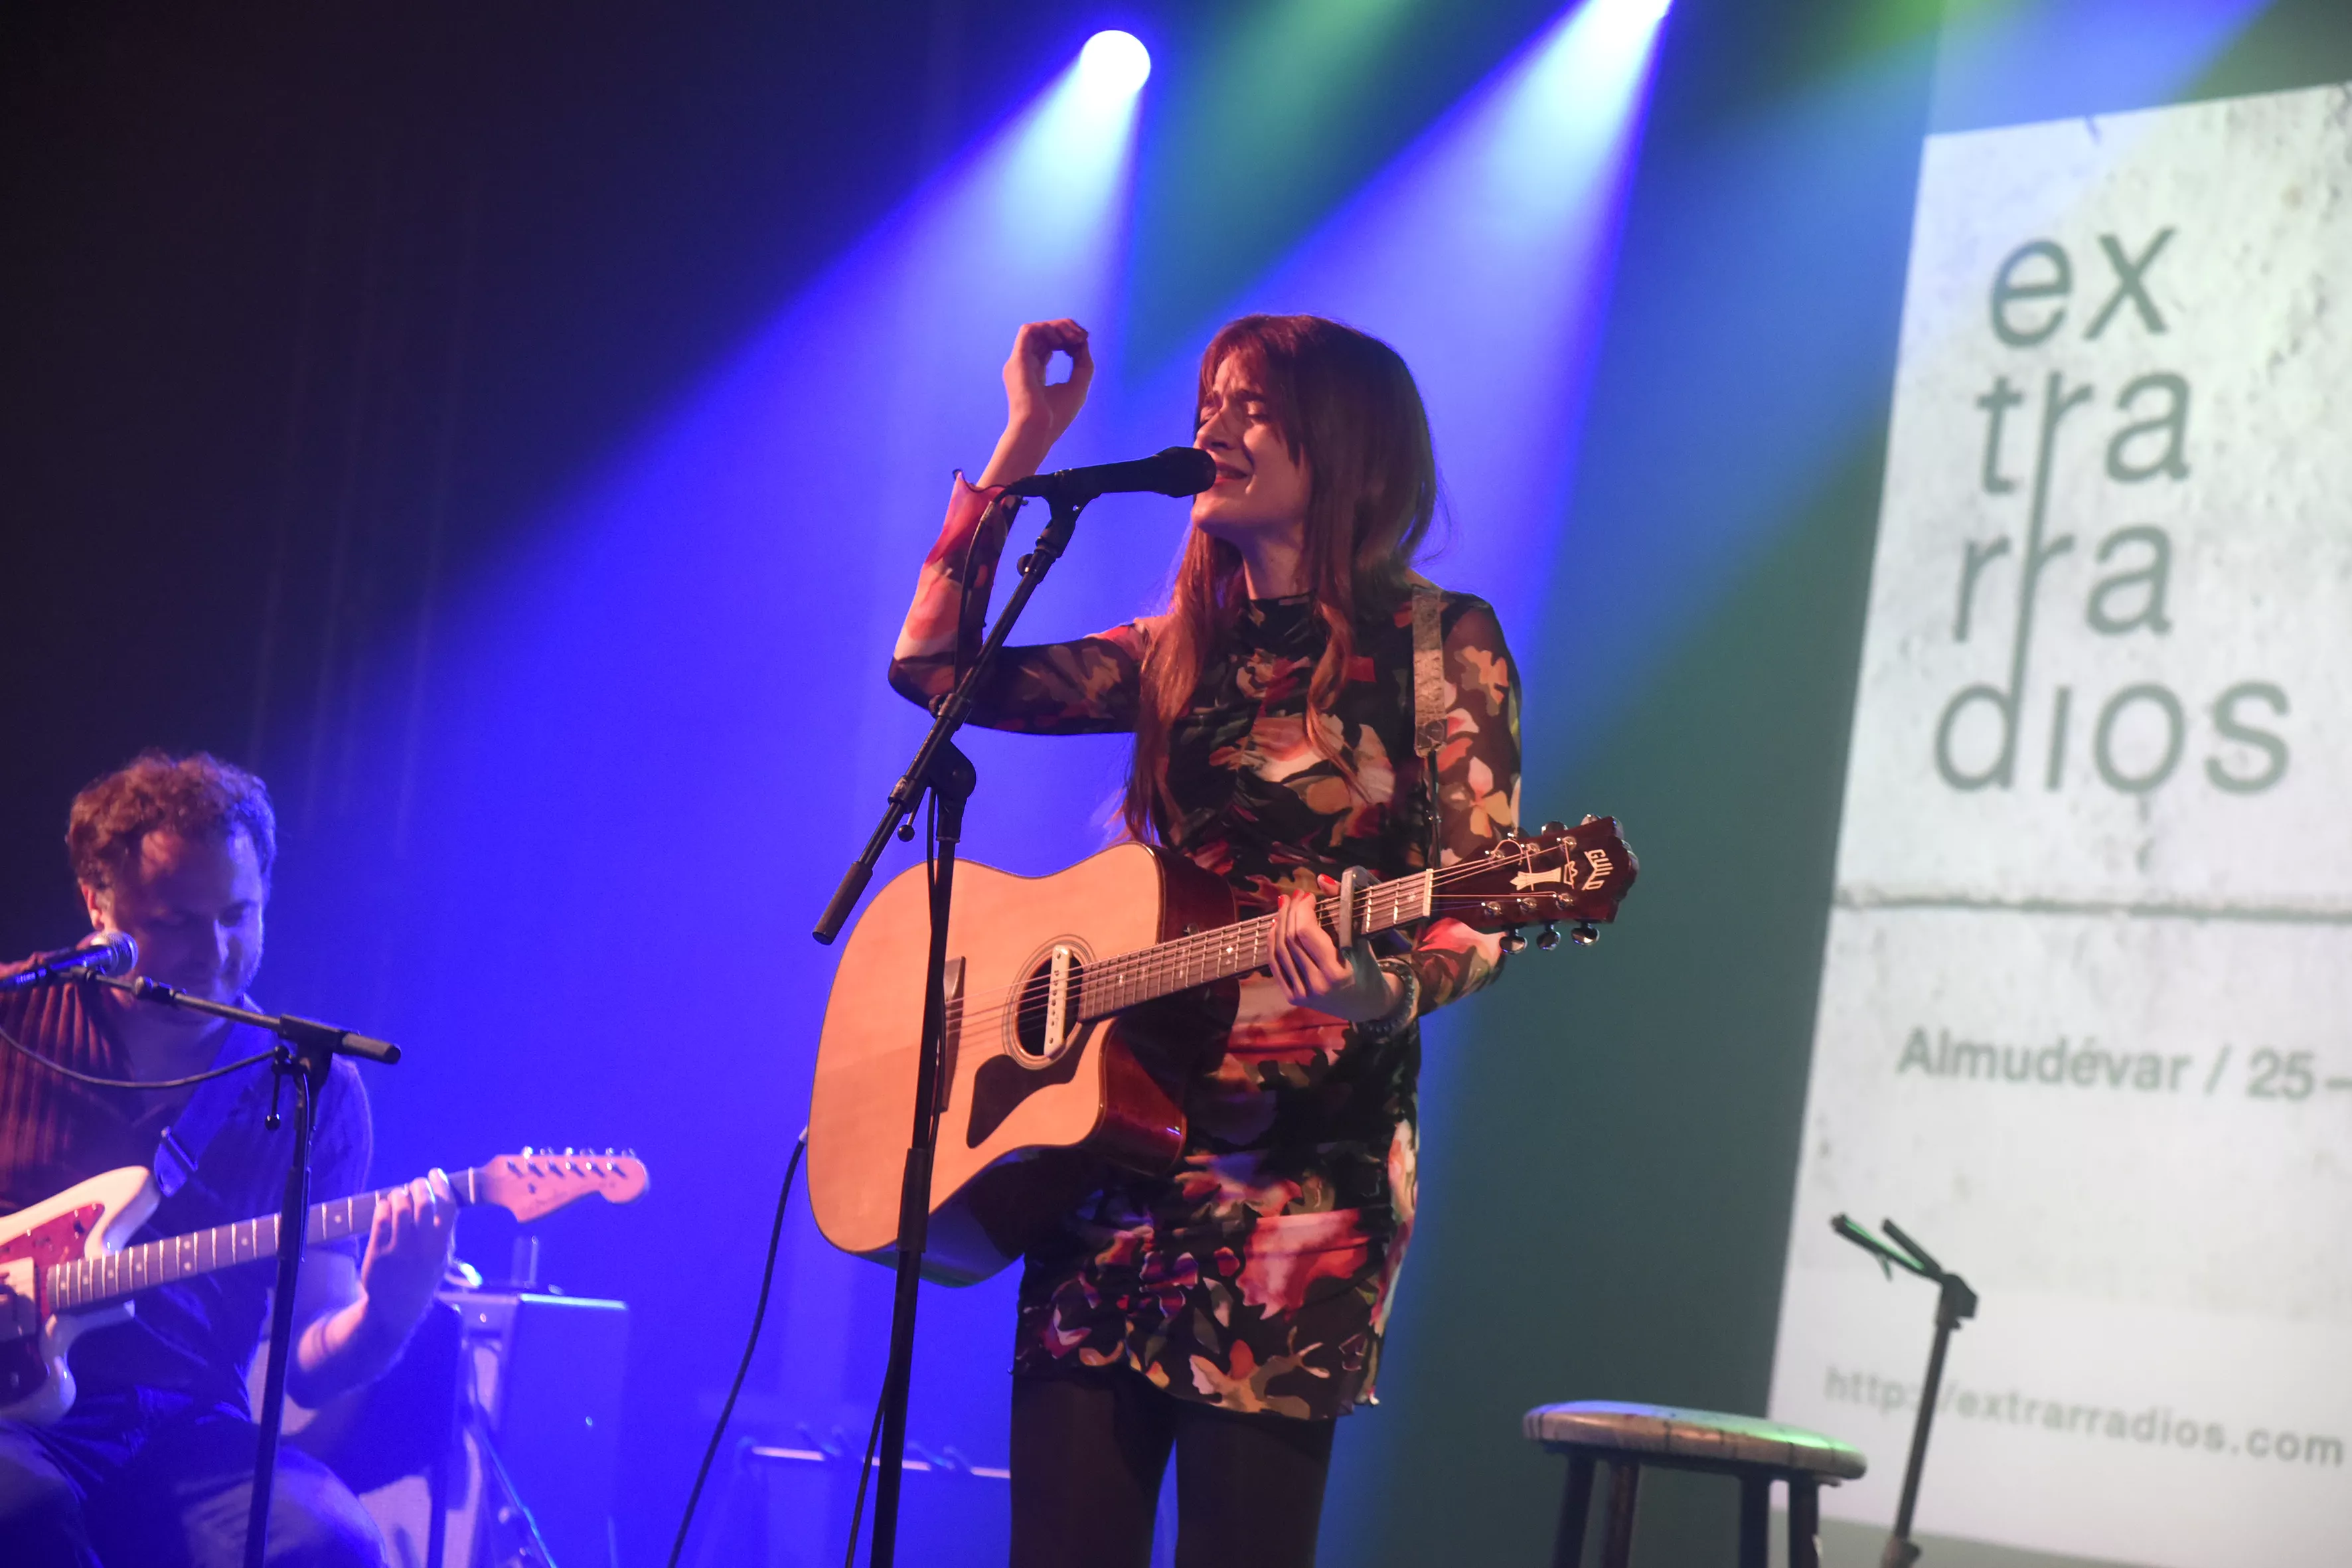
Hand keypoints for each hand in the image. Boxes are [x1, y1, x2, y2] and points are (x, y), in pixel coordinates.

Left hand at [355, 1169, 457, 1342]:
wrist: (395, 1309)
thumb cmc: (422, 1278)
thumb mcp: (442, 1259)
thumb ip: (444, 1231)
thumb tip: (443, 1196)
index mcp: (443, 1247)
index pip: (447, 1206)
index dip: (441, 1185)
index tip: (435, 1174)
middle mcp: (423, 1248)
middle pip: (423, 1202)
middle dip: (419, 1185)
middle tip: (416, 1183)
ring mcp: (399, 1251)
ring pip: (400, 1207)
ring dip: (399, 1194)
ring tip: (398, 1195)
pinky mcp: (377, 1254)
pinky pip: (380, 1219)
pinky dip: (383, 1207)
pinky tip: (384, 1206)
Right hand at [976, 318, 1093, 487]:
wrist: (1038, 430)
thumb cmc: (1056, 415)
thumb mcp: (1078, 386)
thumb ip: (1082, 364)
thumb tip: (1083, 342)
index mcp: (1036, 374)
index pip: (1049, 347)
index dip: (1067, 339)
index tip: (1083, 340)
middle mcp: (1024, 365)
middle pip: (1043, 335)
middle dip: (1065, 329)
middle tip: (1081, 334)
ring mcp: (1019, 362)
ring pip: (1036, 329)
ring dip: (1058, 327)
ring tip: (1074, 336)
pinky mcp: (1017, 359)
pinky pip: (1029, 331)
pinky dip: (1047, 329)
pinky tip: (1062, 339)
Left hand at [1268, 889, 1403, 1023]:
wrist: (1365, 1004)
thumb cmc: (1367, 968)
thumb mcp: (1360, 938)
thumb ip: (1343, 907)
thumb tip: (1322, 879)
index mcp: (1336, 972)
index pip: (1306, 933)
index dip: (1302, 909)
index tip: (1308, 896)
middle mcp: (1316, 985)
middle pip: (1291, 940)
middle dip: (1290, 912)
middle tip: (1294, 896)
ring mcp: (1302, 994)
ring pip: (1280, 950)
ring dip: (1279, 923)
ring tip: (1285, 906)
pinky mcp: (1293, 997)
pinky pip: (1276, 965)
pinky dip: (1272, 942)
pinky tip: (1276, 925)